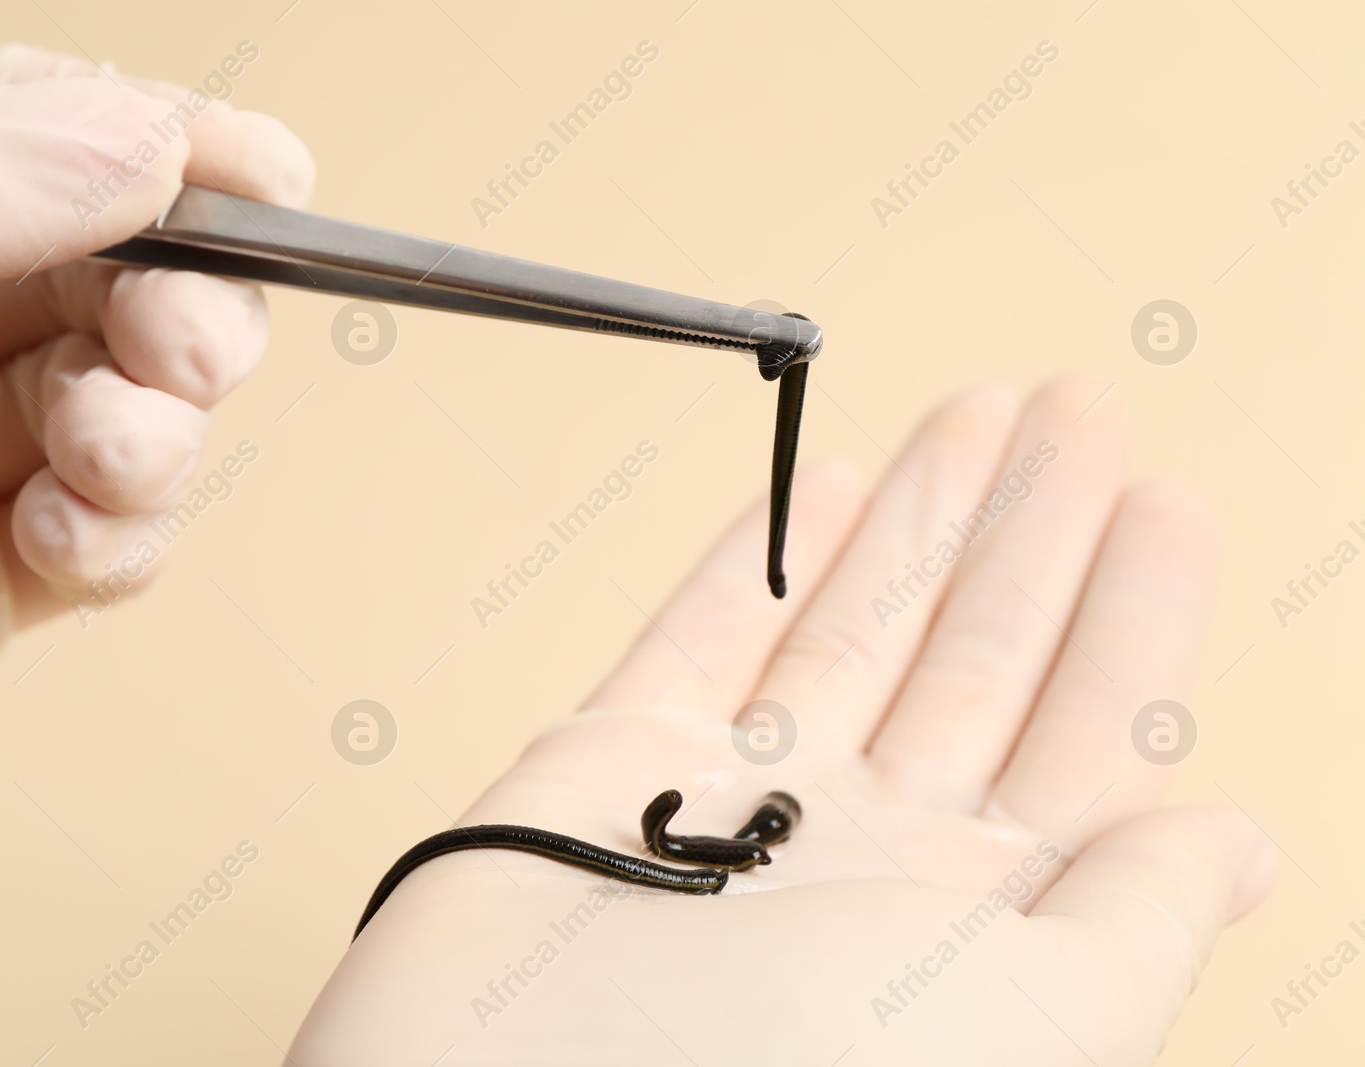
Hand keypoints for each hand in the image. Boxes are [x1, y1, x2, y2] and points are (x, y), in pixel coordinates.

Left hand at [0, 45, 312, 791]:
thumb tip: (135, 143)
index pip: (62, 146)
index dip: (180, 152)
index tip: (267, 177)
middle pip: (141, 287)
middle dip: (196, 308)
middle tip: (177, 339)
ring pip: (148, 417)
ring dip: (165, 435)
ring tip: (98, 453)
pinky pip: (112, 549)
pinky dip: (125, 540)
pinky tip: (56, 537)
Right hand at [291, 377, 1275, 1065]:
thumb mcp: (1014, 1022)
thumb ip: (1133, 925)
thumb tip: (1243, 846)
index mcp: (965, 926)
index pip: (1083, 745)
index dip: (1131, 617)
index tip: (1163, 497)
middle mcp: (859, 858)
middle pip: (974, 660)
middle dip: (1029, 528)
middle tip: (1072, 408)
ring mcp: (734, 804)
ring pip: (850, 626)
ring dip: (916, 519)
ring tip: (975, 415)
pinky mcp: (616, 763)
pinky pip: (702, 636)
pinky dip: (763, 558)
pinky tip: (824, 488)